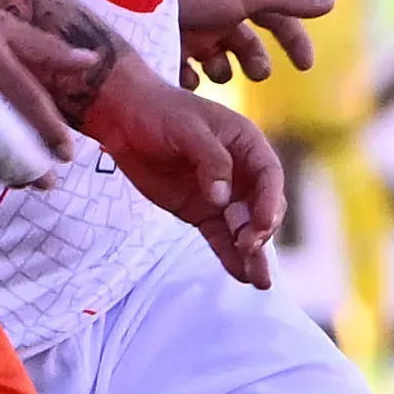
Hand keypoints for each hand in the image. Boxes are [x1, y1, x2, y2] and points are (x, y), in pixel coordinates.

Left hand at [85, 63, 283, 286]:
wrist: (124, 119)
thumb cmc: (160, 112)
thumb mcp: (186, 128)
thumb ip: (210, 159)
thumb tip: (223, 197)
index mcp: (246, 144)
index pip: (268, 175)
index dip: (270, 201)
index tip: (261, 224)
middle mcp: (241, 172)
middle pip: (261, 206)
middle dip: (260, 230)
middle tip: (249, 248)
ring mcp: (222, 196)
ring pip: (244, 228)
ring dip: (253, 253)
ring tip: (260, 281)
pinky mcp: (201, 212)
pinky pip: (220, 237)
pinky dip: (229, 256)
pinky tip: (241, 275)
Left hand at [176, 0, 329, 84]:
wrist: (136, 0)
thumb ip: (288, 0)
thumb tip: (332, 3)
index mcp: (237, 1)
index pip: (277, 21)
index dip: (295, 41)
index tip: (306, 66)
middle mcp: (216, 18)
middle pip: (249, 48)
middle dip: (257, 63)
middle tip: (257, 74)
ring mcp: (192, 38)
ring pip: (219, 67)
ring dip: (222, 73)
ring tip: (215, 73)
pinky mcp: (167, 56)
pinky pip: (188, 79)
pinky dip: (191, 83)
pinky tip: (186, 79)